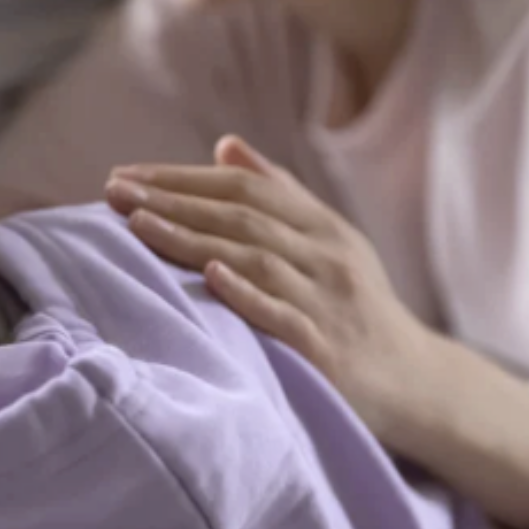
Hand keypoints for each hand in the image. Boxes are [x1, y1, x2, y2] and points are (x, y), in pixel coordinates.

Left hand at [105, 135, 438, 444]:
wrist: (415, 382)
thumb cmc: (358, 308)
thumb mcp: (330, 242)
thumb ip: (280, 194)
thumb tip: (225, 146)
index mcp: (323, 226)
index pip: (246, 188)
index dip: (184, 177)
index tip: (128, 175)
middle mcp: (327, 256)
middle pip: (242, 217)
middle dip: (172, 200)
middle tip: (113, 192)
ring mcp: (327, 302)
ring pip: (254, 259)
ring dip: (193, 238)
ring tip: (139, 224)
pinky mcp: (327, 350)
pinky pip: (284, 317)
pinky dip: (247, 296)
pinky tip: (210, 277)